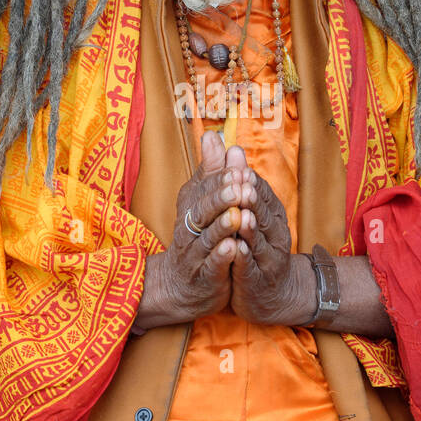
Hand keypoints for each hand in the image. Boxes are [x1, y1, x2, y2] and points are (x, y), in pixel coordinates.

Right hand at [133, 130, 255, 328]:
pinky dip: (221, 256)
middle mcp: (189, 229)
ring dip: (223, 225)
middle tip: (238, 186)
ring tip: (237, 214)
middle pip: (202, 211)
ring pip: (207, 237)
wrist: (181, 285)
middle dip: (220, 198)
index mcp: (191, 208)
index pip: (203, 190)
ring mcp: (195, 254)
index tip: (237, 169)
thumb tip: (213, 135)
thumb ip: (210, 172)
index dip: (219, 180)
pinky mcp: (205, 276)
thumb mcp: (201, 201)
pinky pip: (212, 265)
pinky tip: (232, 247)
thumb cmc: (196, 236)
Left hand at [229, 156, 315, 325]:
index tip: (242, 169)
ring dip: (251, 228)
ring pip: (260, 241)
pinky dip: (245, 258)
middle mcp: (275, 236)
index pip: (264, 196)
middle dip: (254, 200)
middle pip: (264, 215)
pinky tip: (237, 249)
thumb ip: (241, 182)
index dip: (253, 184)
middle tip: (243, 185)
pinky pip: (251, 268)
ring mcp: (268, 260)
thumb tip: (231, 145)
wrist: (273, 295)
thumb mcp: (251, 212)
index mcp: (273, 217)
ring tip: (242, 215)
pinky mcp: (257, 281)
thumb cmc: (258, 247)